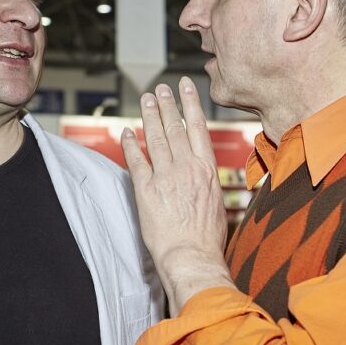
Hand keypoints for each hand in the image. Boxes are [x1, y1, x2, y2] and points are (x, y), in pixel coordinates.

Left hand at [120, 78, 234, 314]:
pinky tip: (128, 132)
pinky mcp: (146, 190)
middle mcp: (187, 168)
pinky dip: (131, 144)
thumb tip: (205, 179)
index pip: (198, 128)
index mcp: (207, 171)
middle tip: (161, 89)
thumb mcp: (217, 206)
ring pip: (157, 139)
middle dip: (167, 105)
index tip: (185, 87)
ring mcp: (166, 177)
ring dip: (150, 117)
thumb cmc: (207, 240)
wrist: (192, 257)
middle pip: (175, 128)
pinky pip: (136, 161)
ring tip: (146, 100)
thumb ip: (208, 185)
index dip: (190, 104)